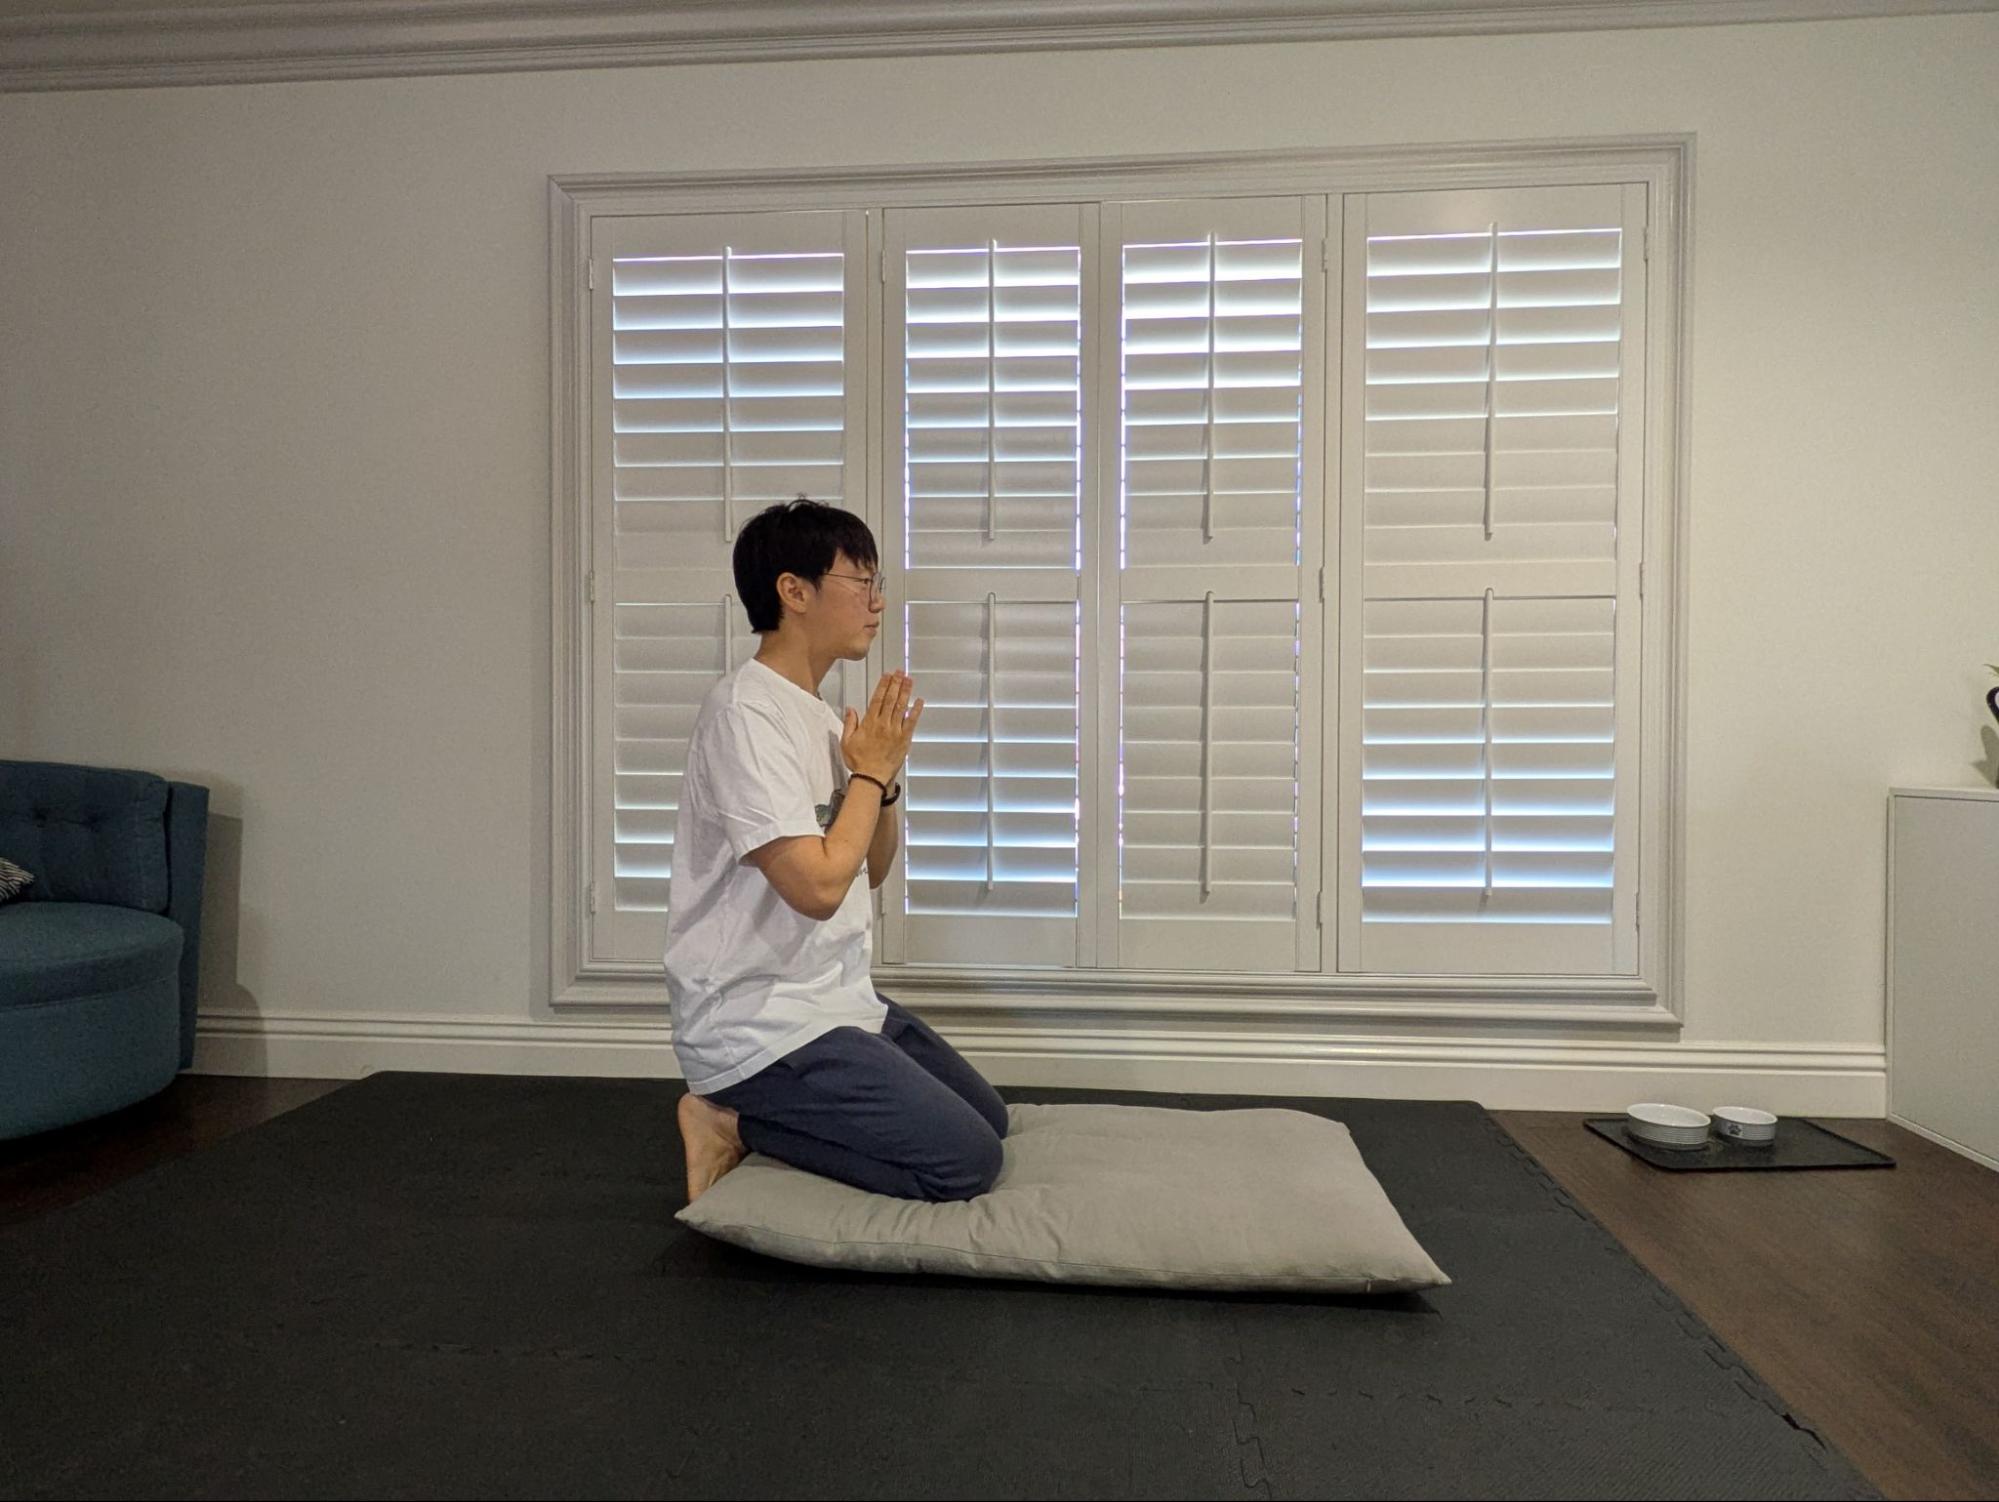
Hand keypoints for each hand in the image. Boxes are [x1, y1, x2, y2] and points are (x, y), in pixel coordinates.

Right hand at [842, 671, 922, 785]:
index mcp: (869, 723)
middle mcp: (883, 724)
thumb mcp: (846, 741)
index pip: (877, 699)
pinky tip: (919, 701)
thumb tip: (850, 709)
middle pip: (891, 699)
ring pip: (901, 707)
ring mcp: (895, 731)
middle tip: (900, 672)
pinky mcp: (904, 739)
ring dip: (906, 692)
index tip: (887, 675)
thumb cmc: (859, 761)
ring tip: (909, 680)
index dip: (883, 685)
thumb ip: (849, 723)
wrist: (872, 777)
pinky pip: (911, 722)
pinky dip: (916, 710)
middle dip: (896, 683)